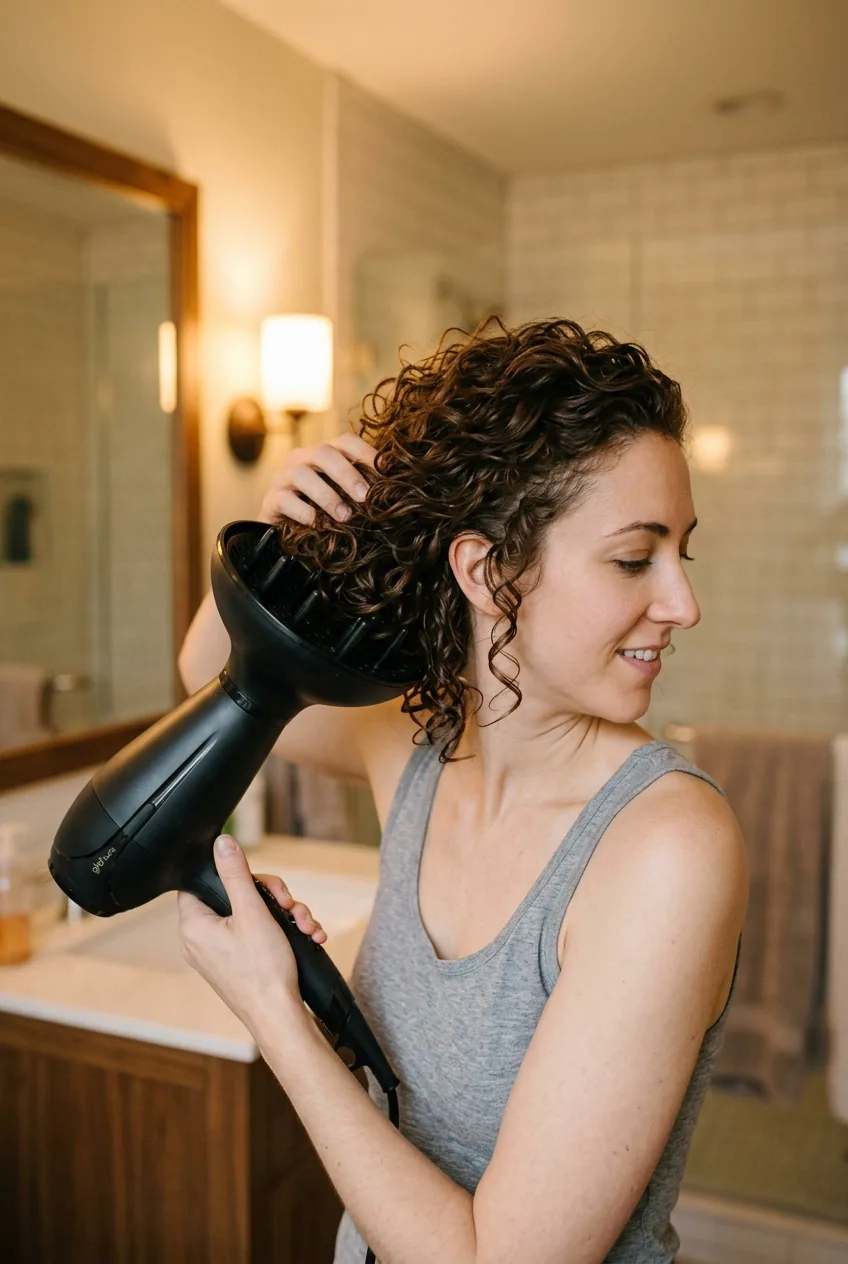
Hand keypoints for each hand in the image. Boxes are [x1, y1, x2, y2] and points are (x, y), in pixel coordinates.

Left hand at [177, 834, 326, 1034]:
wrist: (281, 1018)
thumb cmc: (263, 972)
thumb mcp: (253, 912)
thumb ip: (236, 873)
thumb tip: (222, 843)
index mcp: (194, 925)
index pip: (202, 881)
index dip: (232, 874)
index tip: (257, 882)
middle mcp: (201, 939)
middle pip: (235, 895)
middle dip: (271, 896)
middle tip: (288, 903)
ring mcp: (220, 953)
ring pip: (252, 914)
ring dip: (284, 914)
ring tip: (305, 923)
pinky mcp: (238, 963)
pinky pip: (258, 934)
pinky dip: (282, 931)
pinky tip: (306, 935)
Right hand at [260, 432, 376, 525]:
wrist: (284, 529)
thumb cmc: (321, 508)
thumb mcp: (342, 495)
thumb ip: (360, 489)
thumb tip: (391, 494)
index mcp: (324, 453)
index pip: (345, 441)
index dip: (366, 453)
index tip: (385, 473)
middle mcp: (301, 458)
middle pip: (324, 452)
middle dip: (347, 474)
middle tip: (364, 497)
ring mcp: (283, 477)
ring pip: (302, 475)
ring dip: (327, 496)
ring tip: (344, 517)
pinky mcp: (271, 499)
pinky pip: (286, 500)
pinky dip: (304, 512)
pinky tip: (318, 524)